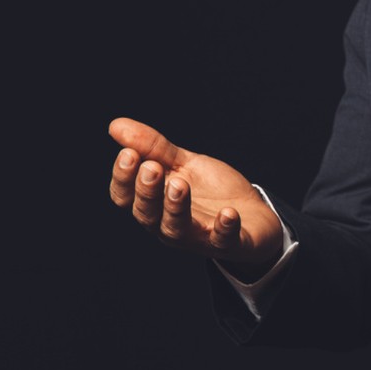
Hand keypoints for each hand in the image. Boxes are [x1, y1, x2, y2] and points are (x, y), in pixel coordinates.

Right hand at [108, 117, 283, 275]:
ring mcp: (198, 237)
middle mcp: (168, 225)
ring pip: (177, 229)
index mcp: (154, 205)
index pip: (126, 197)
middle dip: (146, 191)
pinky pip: (223, 240)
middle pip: (147, 214)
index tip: (129, 154)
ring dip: (176, 208)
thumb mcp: (182, 165)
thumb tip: (116, 126)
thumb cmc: (211, 191)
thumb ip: (153, 149)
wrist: (254, 214)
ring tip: (179, 185)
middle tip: (151, 168)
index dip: (123, 178)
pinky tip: (228, 214)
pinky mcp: (229, 243)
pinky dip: (224, 228)